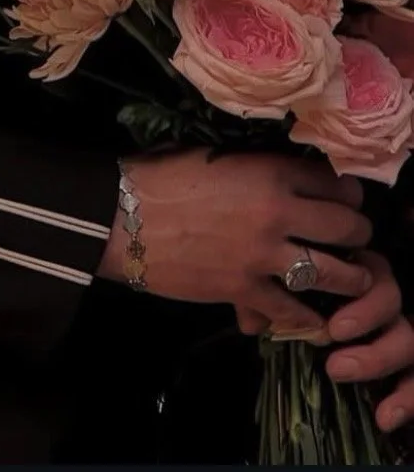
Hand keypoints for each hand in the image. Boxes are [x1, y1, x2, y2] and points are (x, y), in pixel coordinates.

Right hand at [98, 148, 371, 337]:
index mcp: (268, 171)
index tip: (345, 198)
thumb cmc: (158, 176)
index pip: (333, 182)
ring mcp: (263, 254)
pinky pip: (293, 310)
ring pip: (334, 272)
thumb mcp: (212, 157)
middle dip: (356, 231)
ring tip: (353, 279)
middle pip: (346, 226)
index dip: (346, 191)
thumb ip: (253, 168)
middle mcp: (277, 211)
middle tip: (352, 235)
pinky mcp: (244, 289)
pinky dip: (308, 318)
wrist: (119, 216)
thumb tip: (278, 177)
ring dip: (350, 277)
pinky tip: (314, 319)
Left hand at [235, 250, 413, 430]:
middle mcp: (378, 296)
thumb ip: (265, 301)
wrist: (311, 334)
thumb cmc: (286, 299)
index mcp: (350, 268)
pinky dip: (405, 399)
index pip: (365, 267)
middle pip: (390, 296)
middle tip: (334, 334)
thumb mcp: (272, 293)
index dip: (356, 292)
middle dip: (366, 316)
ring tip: (338, 370)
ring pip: (407, 336)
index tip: (332, 325)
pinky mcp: (405, 364)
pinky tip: (385, 417)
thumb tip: (252, 323)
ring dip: (377, 356)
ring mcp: (394, 329)